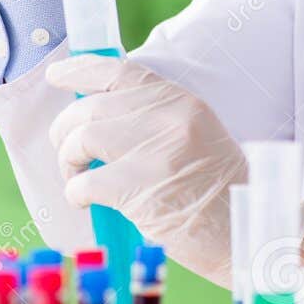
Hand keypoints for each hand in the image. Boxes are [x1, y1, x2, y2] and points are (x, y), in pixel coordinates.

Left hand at [47, 56, 245, 287]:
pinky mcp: (143, 188)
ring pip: (83, 138)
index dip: (80, 70)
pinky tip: (84, 201)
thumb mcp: (195, 136)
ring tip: (75, 178)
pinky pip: (85, 181)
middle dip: (66, 131)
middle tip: (66, 154)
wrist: (247, 232)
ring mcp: (157, 151)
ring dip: (68, 161)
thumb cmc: (216, 192)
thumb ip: (153, 118)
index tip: (56, 76)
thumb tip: (95, 113)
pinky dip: (76, 192)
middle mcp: (170, 117)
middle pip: (91, 107)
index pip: (120, 71)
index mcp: (182, 101)